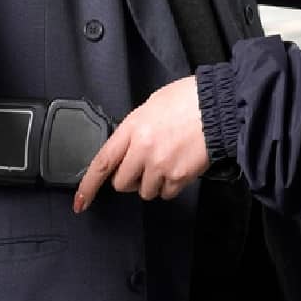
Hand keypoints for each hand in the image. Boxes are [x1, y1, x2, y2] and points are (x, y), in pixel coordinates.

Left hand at [73, 76, 208, 212]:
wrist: (219, 106)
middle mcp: (143, 150)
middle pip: (122, 183)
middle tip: (143, 165)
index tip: (80, 201)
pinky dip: (171, 186)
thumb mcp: (152, 105)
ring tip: (167, 162)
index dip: (88, 186)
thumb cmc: (189, 99)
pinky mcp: (179, 176)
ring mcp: (161, 165)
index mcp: (132, 128)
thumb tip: (129, 147)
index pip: (102, 163)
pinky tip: (179, 168)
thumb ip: (136, 129)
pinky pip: (167, 193)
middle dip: (129, 178)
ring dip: (151, 183)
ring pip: (145, 191)